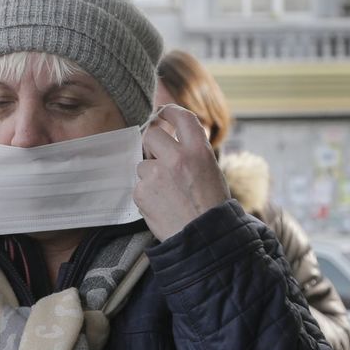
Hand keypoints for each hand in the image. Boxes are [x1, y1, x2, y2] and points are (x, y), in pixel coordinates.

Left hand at [134, 105, 229, 241]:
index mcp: (198, 151)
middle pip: (151, 134)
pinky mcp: (142, 191)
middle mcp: (176, 158)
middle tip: (158, 157)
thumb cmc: (209, 206)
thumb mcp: (210, 171)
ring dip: (150, 174)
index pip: (182, 118)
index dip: (170, 111)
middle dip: (152, 144)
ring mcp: (156, 174)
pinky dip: (147, 193)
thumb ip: (191, 153)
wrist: (203, 238)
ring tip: (167, 192)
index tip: (163, 112)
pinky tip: (161, 204)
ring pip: (142, 163)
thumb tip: (170, 139)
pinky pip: (139, 184)